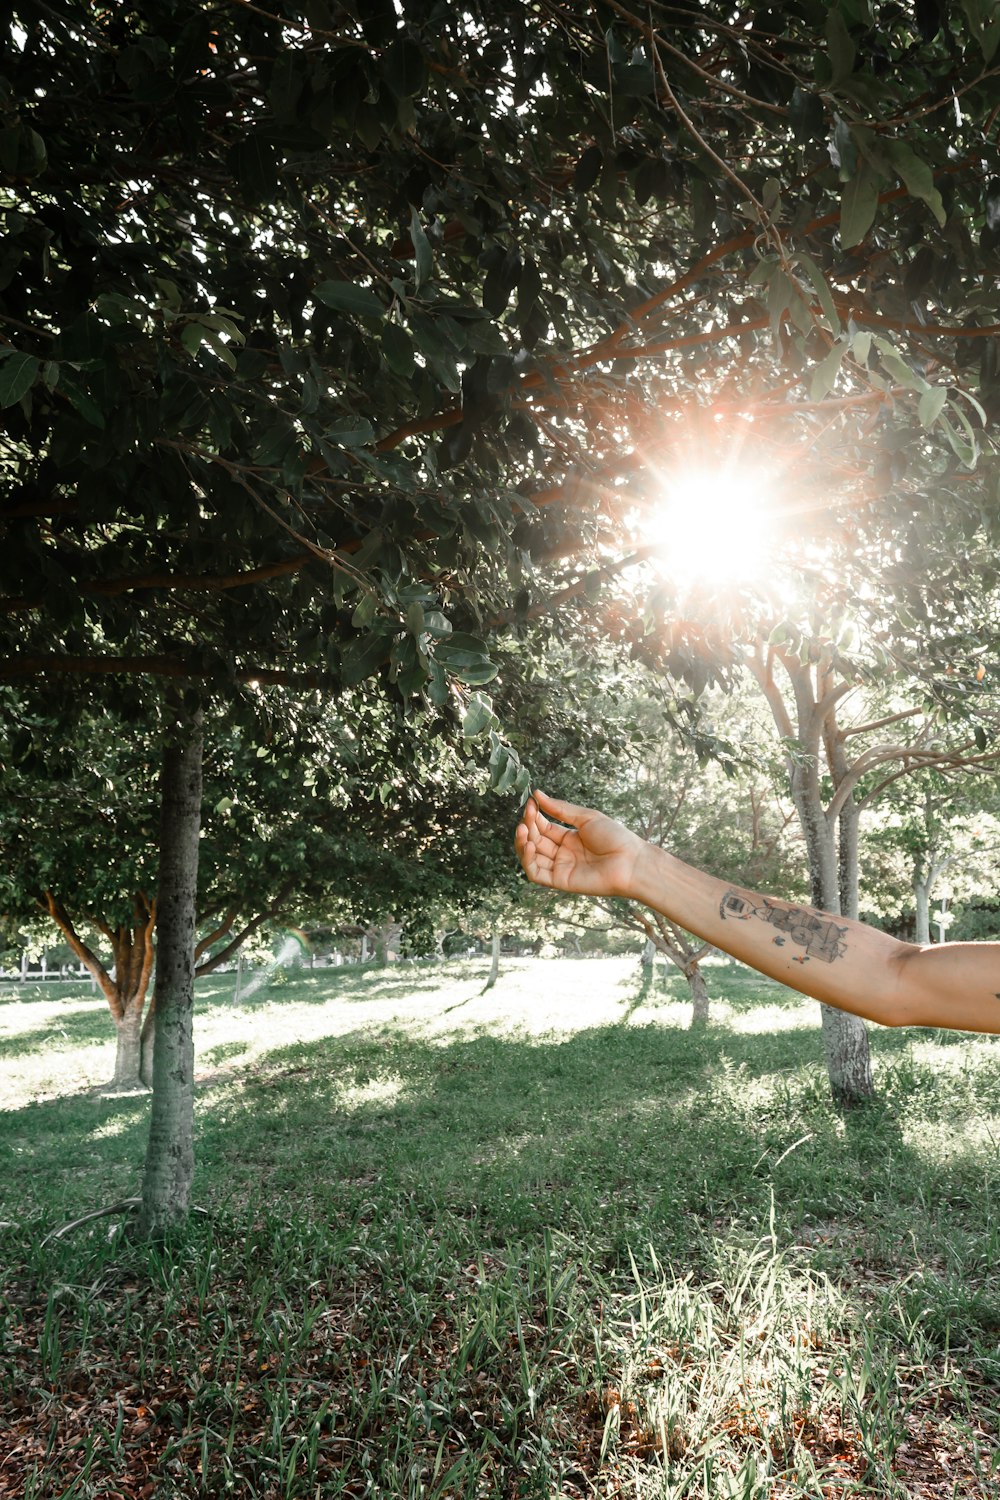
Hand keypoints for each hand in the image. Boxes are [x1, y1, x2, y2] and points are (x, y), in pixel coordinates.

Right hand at [515, 789, 644, 899]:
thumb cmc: (615, 839)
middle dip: (528, 827)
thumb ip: (561, 809)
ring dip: (523, 843)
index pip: (544, 827)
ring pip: (532, 857)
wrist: (631, 862)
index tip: (530, 803)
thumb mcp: (586, 817)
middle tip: (528, 815)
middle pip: (536, 840)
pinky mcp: (560, 881)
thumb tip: (538, 795)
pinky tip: (529, 845)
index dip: (535, 816)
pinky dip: (528, 860)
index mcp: (570, 838)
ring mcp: (561, 868)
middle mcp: (563, 853)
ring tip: (522, 829)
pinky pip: (536, 873)